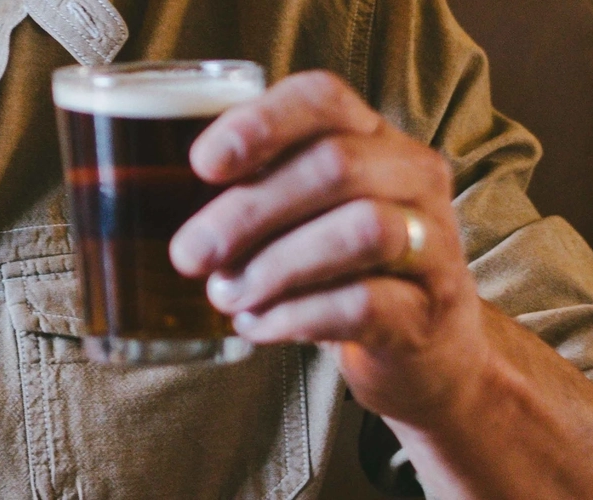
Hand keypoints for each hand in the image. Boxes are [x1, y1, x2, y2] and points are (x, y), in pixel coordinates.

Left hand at [171, 70, 490, 422]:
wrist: (425, 347)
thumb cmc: (342, 268)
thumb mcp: (303, 216)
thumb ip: (252, 194)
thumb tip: (160, 209)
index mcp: (373, 139)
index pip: (322, 99)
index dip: (260, 123)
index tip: (202, 164)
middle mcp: (413, 178)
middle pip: (335, 166)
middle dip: (247, 211)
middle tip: (189, 256)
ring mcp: (432, 243)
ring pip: (362, 231)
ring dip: (276, 266)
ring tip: (227, 295)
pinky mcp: (429, 310)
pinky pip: (365, 303)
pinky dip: (297, 315)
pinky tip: (258, 326)